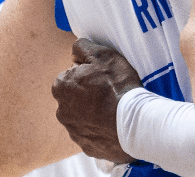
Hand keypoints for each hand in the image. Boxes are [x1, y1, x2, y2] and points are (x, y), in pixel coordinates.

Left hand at [52, 38, 143, 162]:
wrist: (133, 122)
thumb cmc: (117, 85)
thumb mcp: (102, 54)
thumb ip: (82, 47)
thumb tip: (74, 51)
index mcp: (61, 86)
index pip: (70, 75)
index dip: (87, 73)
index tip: (102, 76)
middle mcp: (61, 110)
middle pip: (74, 97)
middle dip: (87, 94)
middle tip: (109, 91)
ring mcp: (73, 131)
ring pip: (82, 116)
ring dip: (93, 113)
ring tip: (114, 109)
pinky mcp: (86, 146)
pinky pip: (92, 134)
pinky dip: (101, 129)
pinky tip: (115, 123)